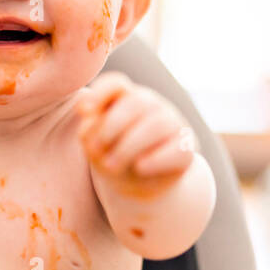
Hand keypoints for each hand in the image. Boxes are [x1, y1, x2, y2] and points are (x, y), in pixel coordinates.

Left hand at [76, 73, 196, 193]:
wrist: (142, 185)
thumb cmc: (115, 158)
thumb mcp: (96, 147)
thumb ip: (90, 132)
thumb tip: (89, 119)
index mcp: (126, 99)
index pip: (116, 84)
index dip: (100, 92)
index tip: (82, 111)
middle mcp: (152, 106)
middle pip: (135, 102)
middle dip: (111, 126)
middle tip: (96, 150)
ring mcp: (172, 124)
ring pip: (156, 124)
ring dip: (128, 146)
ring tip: (110, 166)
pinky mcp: (186, 148)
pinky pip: (176, 148)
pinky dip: (155, 159)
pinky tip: (139, 167)